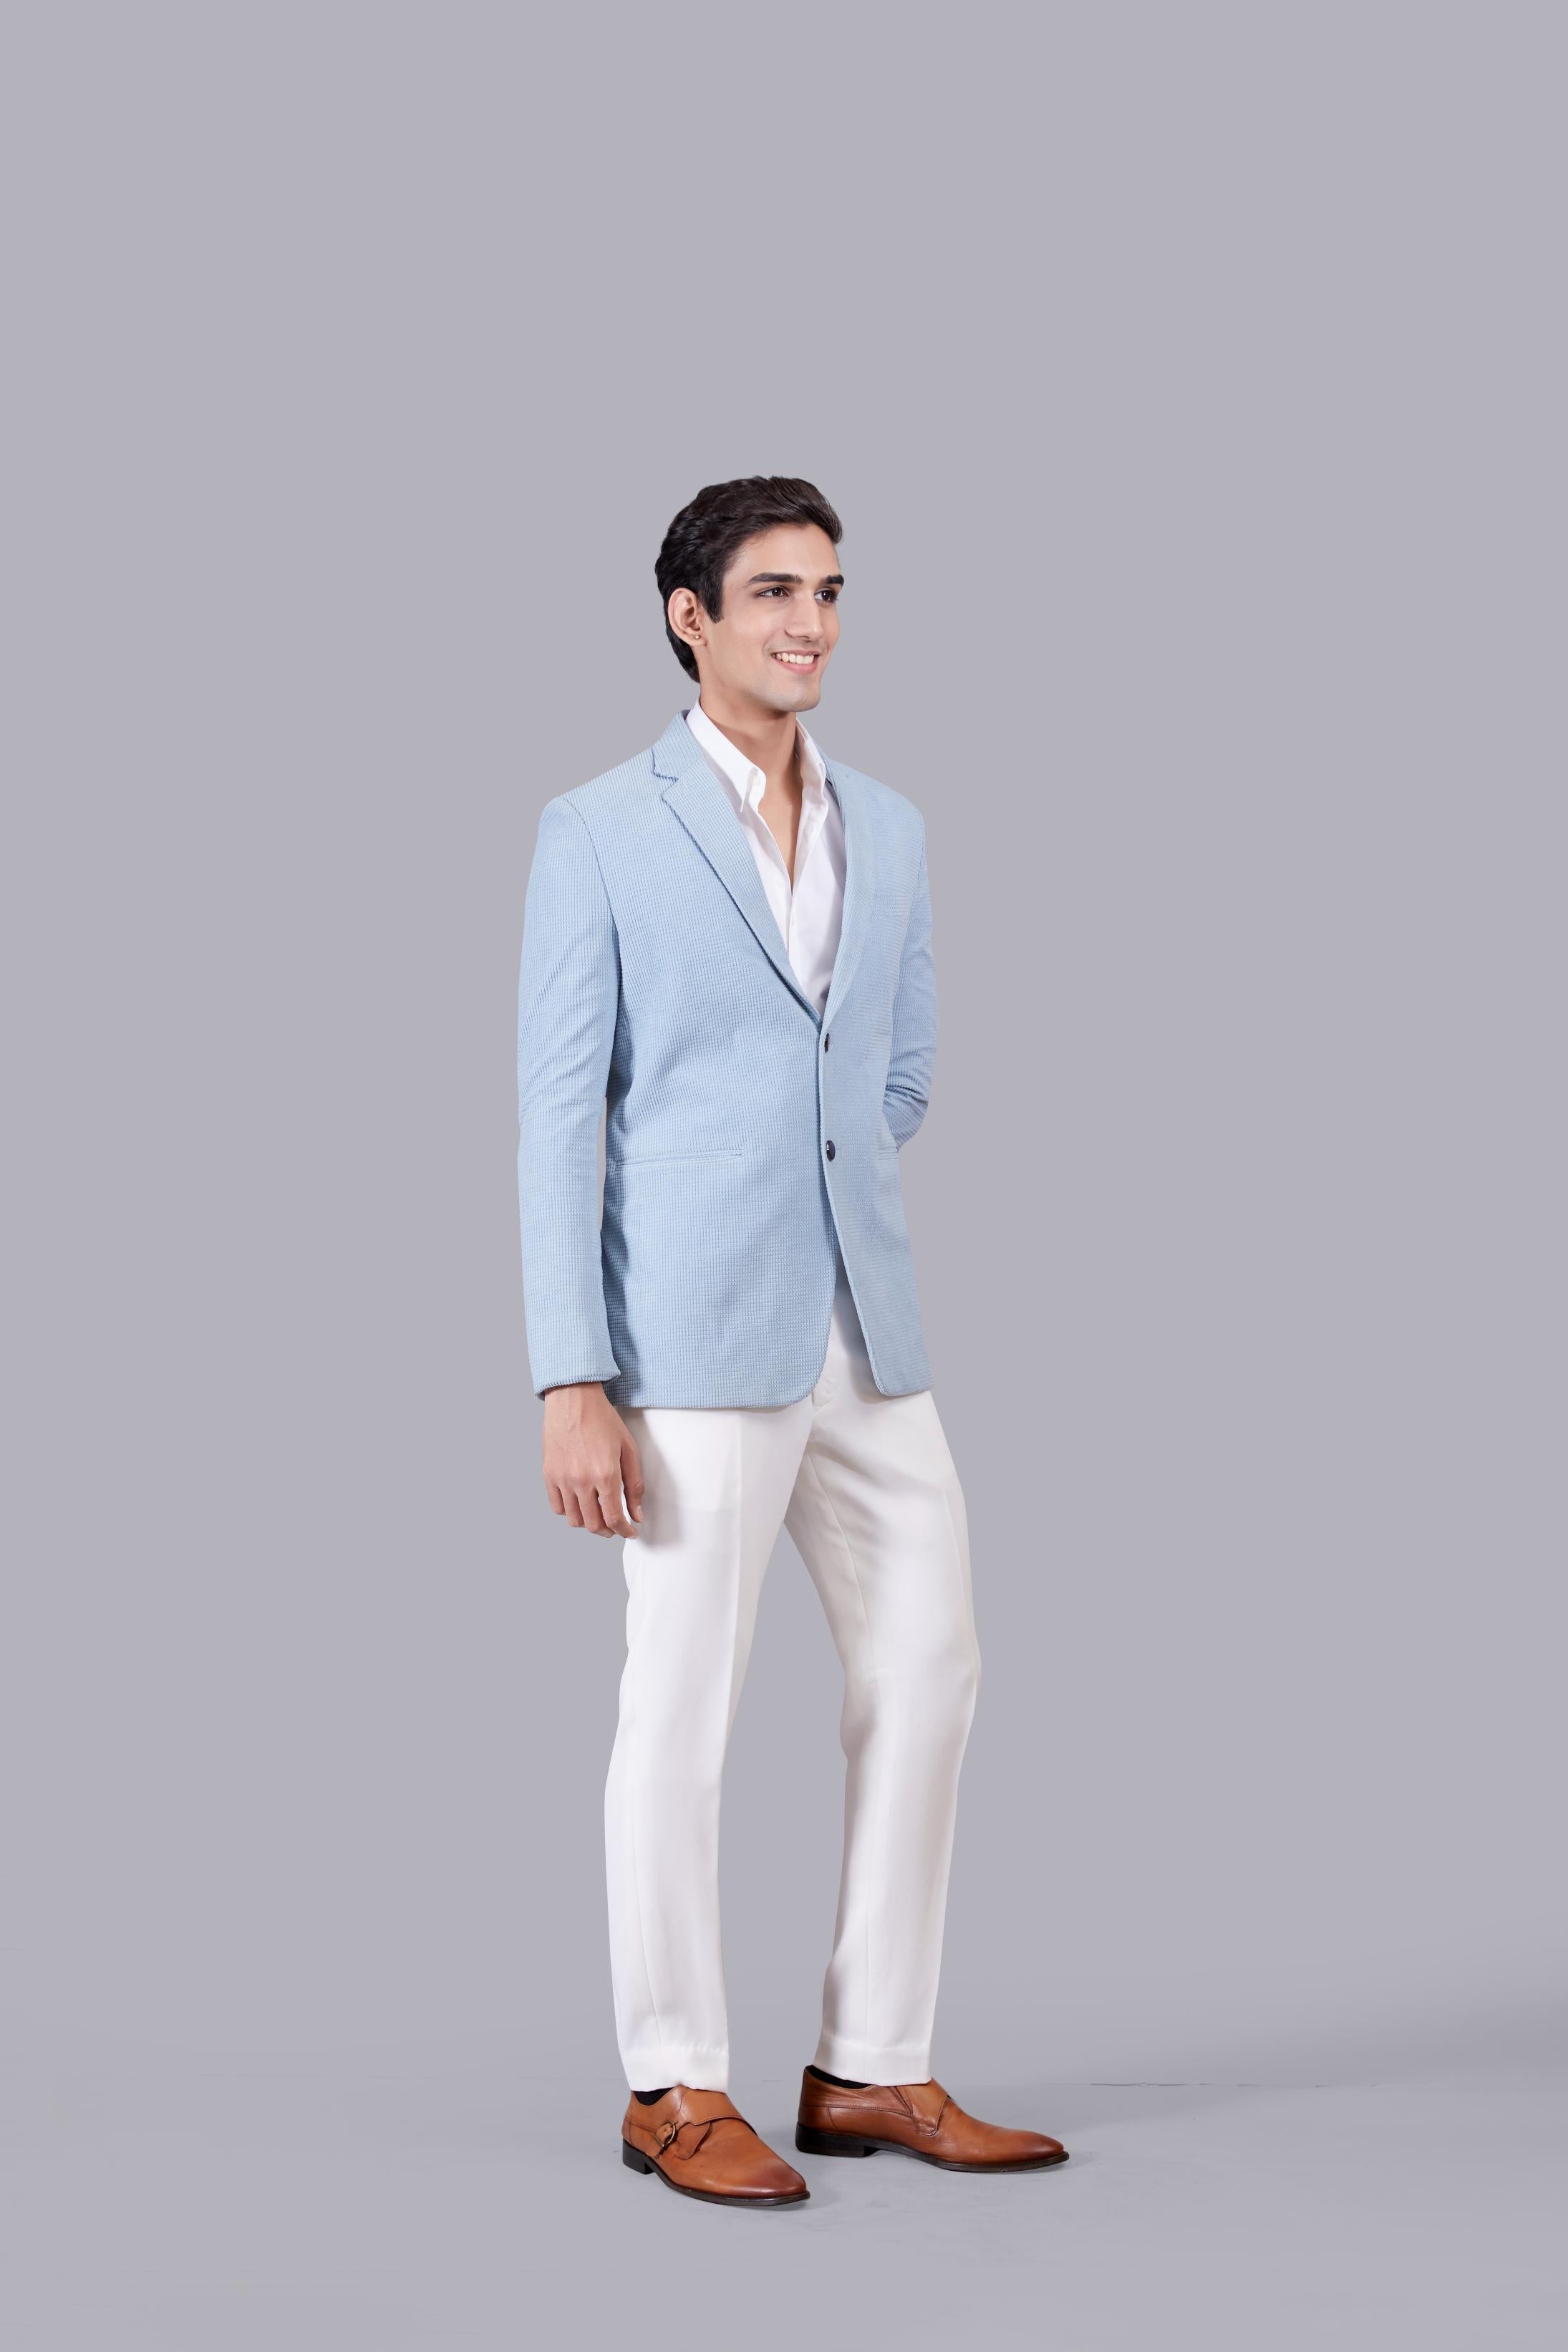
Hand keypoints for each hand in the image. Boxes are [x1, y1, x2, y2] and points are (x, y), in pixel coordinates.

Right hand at [541, 1384, 644, 1537]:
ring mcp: (562, 1479)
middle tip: (616, 1525)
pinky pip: (557, 1507)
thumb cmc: (602, 1420)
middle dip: (609, 1531)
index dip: (625, 1531)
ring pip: (574, 1520)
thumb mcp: (628, 1449)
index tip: (630, 1532)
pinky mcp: (548, 1475)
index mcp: (605, 1475)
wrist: (573, 1399)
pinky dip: (570, 1511)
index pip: (615, 1519)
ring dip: (589, 1523)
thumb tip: (637, 1514)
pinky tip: (579, 1503)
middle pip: (594, 1525)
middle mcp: (582, 1481)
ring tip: (598, 1514)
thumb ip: (635, 1484)